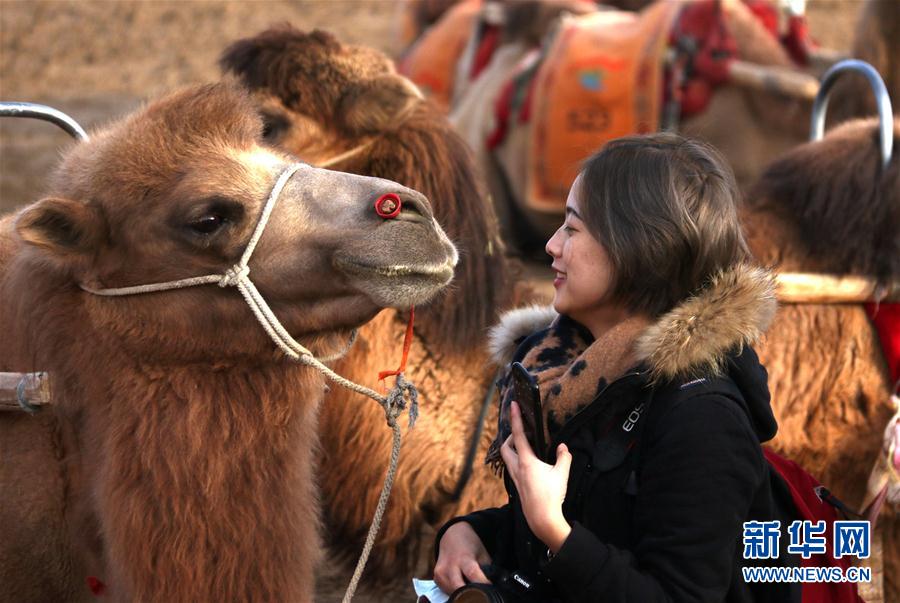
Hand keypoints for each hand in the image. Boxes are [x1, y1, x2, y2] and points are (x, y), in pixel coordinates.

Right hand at [434, 521, 492, 592]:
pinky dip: (455, 590)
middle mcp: (450, 565)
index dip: (482, 583)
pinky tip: (461, 584)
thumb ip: (487, 571)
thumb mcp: (482, 554)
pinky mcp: (436, 577)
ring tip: (471, 587)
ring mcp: (440, 572)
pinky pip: (446, 590)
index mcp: (464, 558)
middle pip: (458, 588)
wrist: (452, 535)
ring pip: (452, 592)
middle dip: (470, 594)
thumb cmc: (470, 545)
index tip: (490, 588)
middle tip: (480, 594)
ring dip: (462, 593)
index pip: (473, 574)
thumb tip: (494, 586)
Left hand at [501, 401, 572, 552]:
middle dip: (510, 437)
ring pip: (507, 459)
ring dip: (513, 449)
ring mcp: (516, 479)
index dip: (516, 418)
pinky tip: (529, 465)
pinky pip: (513, 469)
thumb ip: (564, 457)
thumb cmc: (551, 497)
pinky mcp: (518, 487)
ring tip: (526, 446)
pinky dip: (517, 461)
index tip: (513, 405)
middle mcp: (517, 469)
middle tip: (521, 432)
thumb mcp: (562, 474)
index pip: (518, 435)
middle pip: (506, 447)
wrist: (542, 519)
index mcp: (526, 462)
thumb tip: (563, 447)